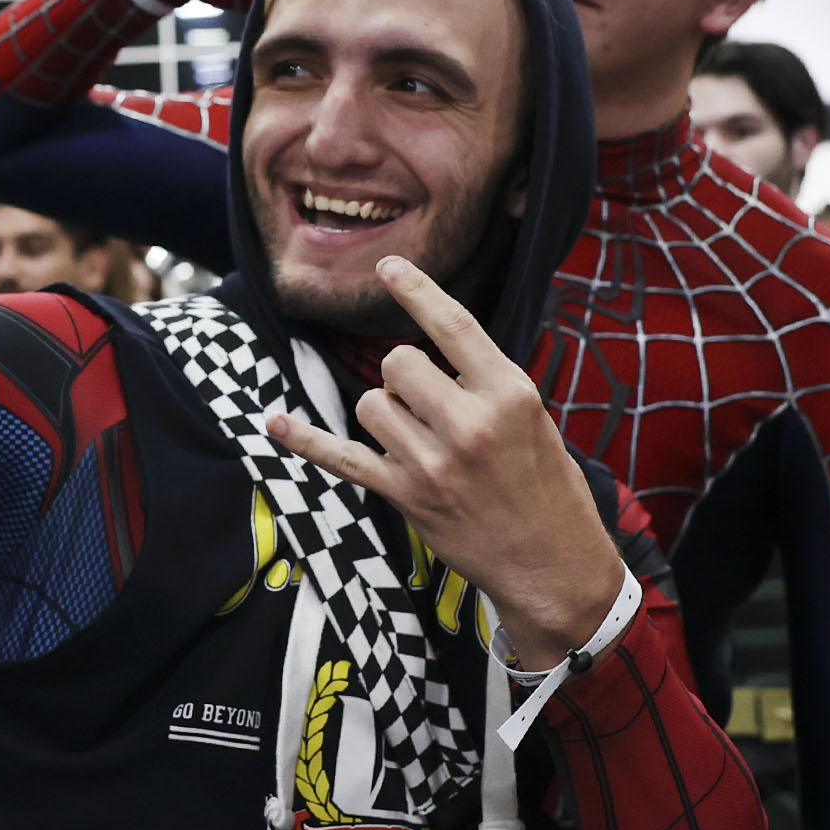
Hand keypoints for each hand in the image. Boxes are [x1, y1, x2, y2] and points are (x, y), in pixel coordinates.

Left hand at [263, 257, 621, 669]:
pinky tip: (277, 423)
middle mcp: (469, 424)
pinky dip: (307, 440)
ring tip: (419, 437)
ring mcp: (433, 463)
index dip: (416, 290)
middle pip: (398, 363)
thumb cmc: (548, 487)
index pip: (453, 325)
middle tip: (430, 402)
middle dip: (404, 375)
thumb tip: (431, 353)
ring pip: (371, 404)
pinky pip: (342, 458)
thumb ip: (485, 384)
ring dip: (386, 412)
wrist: (552, 563)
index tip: (388, 266)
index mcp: (510, 394)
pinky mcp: (406, 496)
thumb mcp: (535, 420)